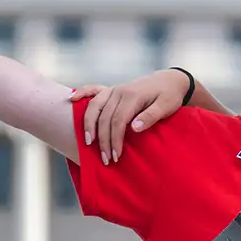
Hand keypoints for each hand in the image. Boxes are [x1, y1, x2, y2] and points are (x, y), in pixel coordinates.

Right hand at [71, 69, 190, 163]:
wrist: (170, 80)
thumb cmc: (170, 96)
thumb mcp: (166, 106)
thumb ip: (150, 116)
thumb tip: (134, 128)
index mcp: (133, 96)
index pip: (118, 121)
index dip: (115, 139)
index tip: (116, 156)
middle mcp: (120, 91)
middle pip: (104, 117)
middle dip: (103, 140)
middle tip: (105, 160)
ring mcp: (114, 89)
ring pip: (94, 106)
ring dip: (89, 125)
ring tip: (88, 143)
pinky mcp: (111, 90)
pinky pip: (93, 89)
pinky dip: (81, 93)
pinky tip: (71, 100)